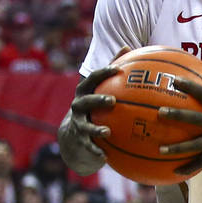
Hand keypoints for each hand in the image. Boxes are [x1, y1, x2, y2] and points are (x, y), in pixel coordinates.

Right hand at [59, 46, 130, 174]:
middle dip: (97, 101)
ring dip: (96, 128)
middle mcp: (79, 107)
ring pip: (85, 126)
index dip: (103, 74)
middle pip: (85, 102)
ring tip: (108, 131)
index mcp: (85, 93)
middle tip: (112, 101)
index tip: (117, 70)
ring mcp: (78, 125)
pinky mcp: (81, 142)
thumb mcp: (101, 88)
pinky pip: (89, 147)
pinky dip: (96, 152)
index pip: (92, 80)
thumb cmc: (95, 106)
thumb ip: (113, 68)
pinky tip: (106, 156)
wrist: (73, 136)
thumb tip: (128, 46)